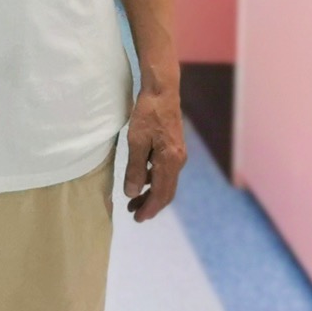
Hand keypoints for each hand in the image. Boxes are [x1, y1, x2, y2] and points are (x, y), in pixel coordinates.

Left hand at [122, 83, 186, 221]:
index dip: (149, 209)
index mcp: (170, 161)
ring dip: (151, 193)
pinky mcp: (174, 148)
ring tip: (134, 200)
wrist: (162, 91)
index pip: (161, 194)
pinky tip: (142, 180)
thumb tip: (133, 194)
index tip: (137, 219)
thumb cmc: (147, 114)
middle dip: (151, 205)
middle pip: (166, 192)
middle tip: (134, 214)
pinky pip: (166, 172)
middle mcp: (178, 161)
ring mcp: (178, 154)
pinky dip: (154, 180)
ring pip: (166, 182)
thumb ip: (135, 169)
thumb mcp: (136, 141)